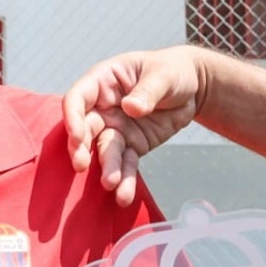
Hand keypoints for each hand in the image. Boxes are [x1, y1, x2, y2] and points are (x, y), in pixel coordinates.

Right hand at [62, 48, 209, 206]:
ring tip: (111, 184)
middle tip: (81, 166)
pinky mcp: (132, 145)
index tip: (76, 137)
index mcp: (103, 81)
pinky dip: (126, 180)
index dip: (73, 118)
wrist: (192, 87)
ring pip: (106, 151)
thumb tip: (131, 108)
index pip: (78, 99)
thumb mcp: (164, 75)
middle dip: (81, 148)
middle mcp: (103, 107)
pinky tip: (124, 196)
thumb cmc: (172, 70)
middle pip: (85, 129)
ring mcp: (116, 128)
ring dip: (106, 168)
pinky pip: (126, 164)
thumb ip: (148, 90)